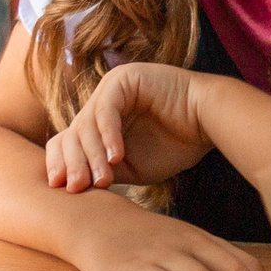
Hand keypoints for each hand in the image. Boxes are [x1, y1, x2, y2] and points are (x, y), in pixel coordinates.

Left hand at [45, 62, 216, 192]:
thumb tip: (72, 185)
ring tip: (102, 180)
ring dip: (92, 155)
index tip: (63, 190)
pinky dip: (109, 136)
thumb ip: (103, 170)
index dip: (60, 164)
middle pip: (72, 133)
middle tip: (77, 188)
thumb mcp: (131, 167)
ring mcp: (110, 87)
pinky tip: (116, 157)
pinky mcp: (123, 79)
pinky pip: (107, 110)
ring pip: (87, 124)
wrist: (209, 124)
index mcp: (98, 121)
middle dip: (73, 163)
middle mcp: (100, 101)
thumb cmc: (175, 146)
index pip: (68, 141)